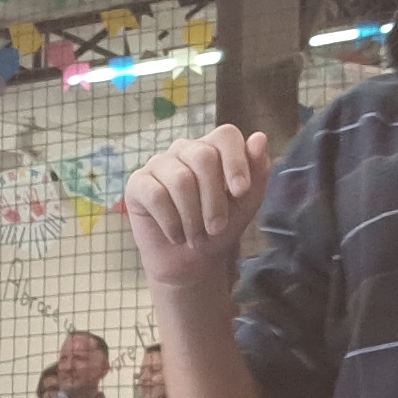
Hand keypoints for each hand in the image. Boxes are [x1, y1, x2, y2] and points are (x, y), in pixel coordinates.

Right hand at [124, 126, 273, 288]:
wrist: (191, 262)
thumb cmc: (219, 228)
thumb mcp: (247, 203)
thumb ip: (257, 171)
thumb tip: (259, 138)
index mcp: (213, 148)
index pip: (225, 135)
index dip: (236, 161)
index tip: (241, 192)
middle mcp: (185, 150)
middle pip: (203, 157)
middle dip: (214, 199)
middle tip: (216, 228)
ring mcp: (159, 164)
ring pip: (180, 179)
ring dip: (193, 217)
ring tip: (196, 236)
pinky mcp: (138, 183)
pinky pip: (156, 195)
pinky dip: (171, 222)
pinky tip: (176, 235)